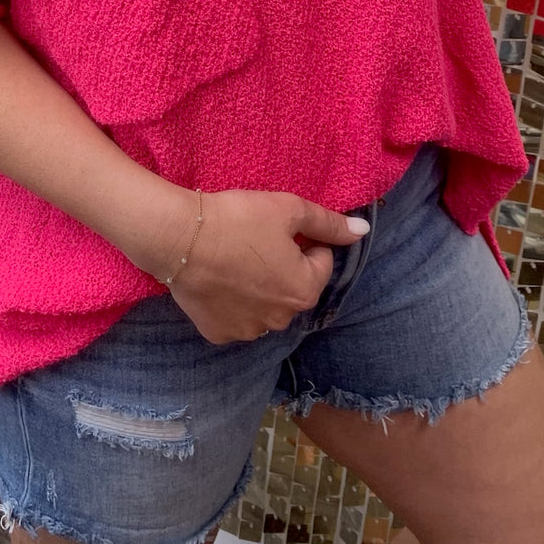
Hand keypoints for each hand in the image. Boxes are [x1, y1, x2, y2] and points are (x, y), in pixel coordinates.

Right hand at [146, 184, 367, 345]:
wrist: (179, 238)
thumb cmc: (239, 220)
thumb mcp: (289, 209)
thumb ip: (329, 223)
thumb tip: (363, 231)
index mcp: (304, 291)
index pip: (320, 260)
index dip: (303, 238)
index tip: (278, 226)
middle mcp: (281, 320)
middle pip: (293, 286)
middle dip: (283, 265)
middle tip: (255, 239)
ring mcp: (248, 331)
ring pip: (265, 304)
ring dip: (259, 286)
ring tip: (234, 257)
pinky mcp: (218, 334)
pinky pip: (237, 316)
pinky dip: (233, 300)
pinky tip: (219, 277)